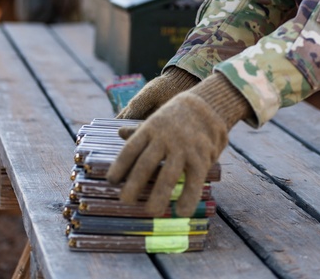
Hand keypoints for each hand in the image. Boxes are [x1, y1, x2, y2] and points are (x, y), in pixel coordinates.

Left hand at [107, 74, 250, 215]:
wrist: (208, 106)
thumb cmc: (176, 118)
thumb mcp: (156, 120)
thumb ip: (139, 131)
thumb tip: (120, 133)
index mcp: (150, 129)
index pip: (131, 149)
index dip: (120, 165)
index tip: (111, 181)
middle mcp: (165, 139)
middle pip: (146, 163)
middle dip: (134, 184)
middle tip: (125, 201)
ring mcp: (183, 149)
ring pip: (168, 175)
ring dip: (159, 195)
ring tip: (151, 212)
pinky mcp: (200, 158)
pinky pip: (193, 181)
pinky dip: (188, 197)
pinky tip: (181, 212)